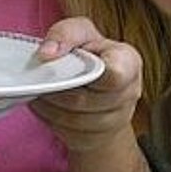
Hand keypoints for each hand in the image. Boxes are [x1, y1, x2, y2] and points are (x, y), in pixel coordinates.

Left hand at [29, 16, 141, 152]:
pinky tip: (47, 105)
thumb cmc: (91, 56)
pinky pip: (69, 134)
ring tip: (41, 91)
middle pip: (84, 100)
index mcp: (129, 61)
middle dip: (57, 91)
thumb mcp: (81, 33)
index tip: (69, 66)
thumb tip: (47, 53)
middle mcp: (129, 92)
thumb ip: (66, 33)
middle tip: (41, 79)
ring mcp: (117, 120)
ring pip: (74, 120)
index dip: (89, 75)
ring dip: (50, 107)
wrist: (99, 89)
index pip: (114, 76)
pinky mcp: (99, 138)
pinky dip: (51, 119)